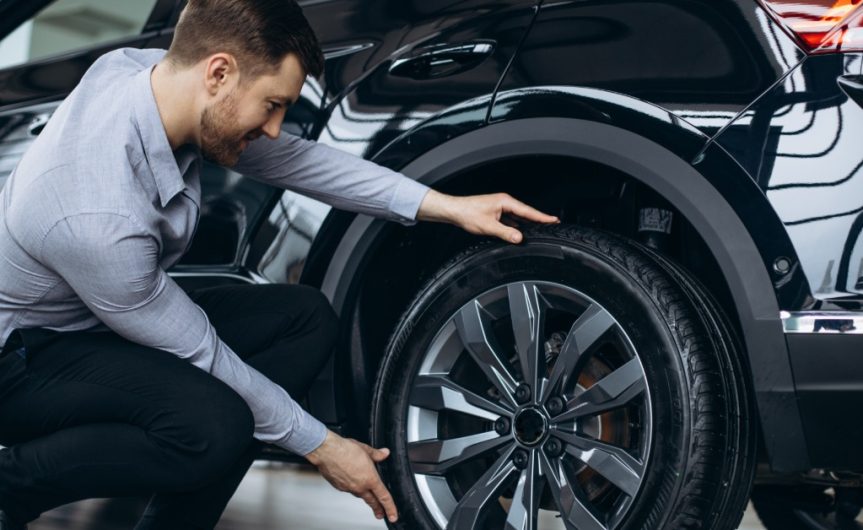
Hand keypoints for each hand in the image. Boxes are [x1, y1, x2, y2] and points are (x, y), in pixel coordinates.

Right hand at [305, 430, 397, 522]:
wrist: (326, 451)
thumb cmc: (344, 449)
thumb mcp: (365, 449)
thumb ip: (376, 454)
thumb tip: (384, 453)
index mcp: (370, 479)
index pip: (384, 497)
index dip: (390, 508)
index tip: (393, 516)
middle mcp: (359, 486)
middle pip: (372, 501)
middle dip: (378, 509)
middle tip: (380, 514)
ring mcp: (348, 488)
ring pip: (359, 494)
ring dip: (365, 496)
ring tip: (368, 495)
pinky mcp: (339, 486)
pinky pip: (349, 489)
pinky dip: (352, 487)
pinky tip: (352, 481)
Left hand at [417, 189, 558, 242]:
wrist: (454, 210)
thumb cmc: (467, 214)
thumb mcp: (488, 226)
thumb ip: (505, 233)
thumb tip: (519, 238)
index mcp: (505, 202)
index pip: (528, 211)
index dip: (542, 217)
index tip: (554, 220)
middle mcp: (504, 202)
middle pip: (525, 213)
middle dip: (538, 219)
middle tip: (552, 224)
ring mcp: (500, 207)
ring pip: (517, 217)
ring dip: (527, 223)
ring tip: (540, 229)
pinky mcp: (495, 212)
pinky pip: (510, 220)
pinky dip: (516, 225)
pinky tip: (519, 232)